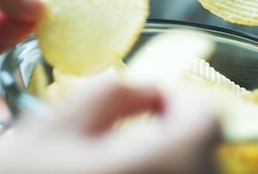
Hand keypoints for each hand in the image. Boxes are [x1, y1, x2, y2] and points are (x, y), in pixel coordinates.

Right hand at [0, 81, 221, 173]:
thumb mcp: (51, 129)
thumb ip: (110, 96)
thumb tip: (148, 90)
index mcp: (152, 166)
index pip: (206, 124)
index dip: (182, 102)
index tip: (153, 102)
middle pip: (205, 157)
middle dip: (177, 134)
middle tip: (137, 129)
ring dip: (170, 161)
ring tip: (121, 161)